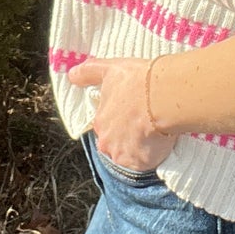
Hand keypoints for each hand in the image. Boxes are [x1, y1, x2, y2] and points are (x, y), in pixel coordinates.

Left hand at [68, 55, 177, 173]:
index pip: (107, 126)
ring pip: (129, 155)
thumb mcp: (110, 69)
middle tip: (145, 124)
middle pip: (116, 143)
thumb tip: (72, 75)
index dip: (121, 121)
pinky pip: (144, 164)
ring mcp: (122, 154)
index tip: (133, 114)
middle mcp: (106, 141)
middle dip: (128, 137)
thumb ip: (89, 73)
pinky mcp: (139, 164)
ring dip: (139, 148)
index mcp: (99, 121)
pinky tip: (160, 142)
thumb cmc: (137, 82)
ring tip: (154, 133)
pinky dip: (151, 156)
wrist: (162, 96)